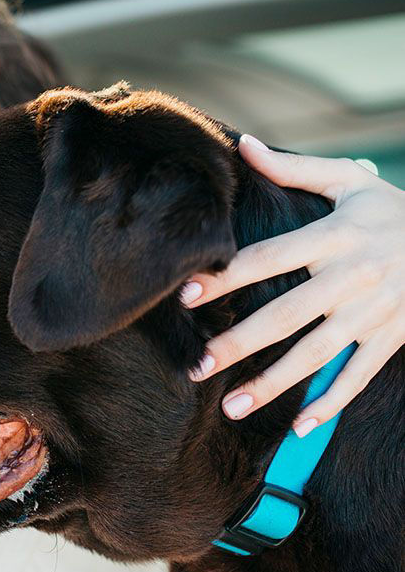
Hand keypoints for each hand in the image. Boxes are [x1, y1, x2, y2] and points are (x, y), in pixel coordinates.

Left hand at [180, 134, 404, 437]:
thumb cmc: (392, 209)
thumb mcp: (349, 182)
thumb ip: (295, 168)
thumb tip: (242, 144)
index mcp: (336, 237)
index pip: (269, 259)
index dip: (227, 277)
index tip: (186, 295)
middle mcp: (355, 277)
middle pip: (287, 315)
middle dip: (240, 343)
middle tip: (198, 367)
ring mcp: (376, 313)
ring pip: (318, 355)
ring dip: (275, 384)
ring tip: (232, 408)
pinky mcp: (393, 338)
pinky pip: (360, 376)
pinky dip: (333, 403)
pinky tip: (301, 426)